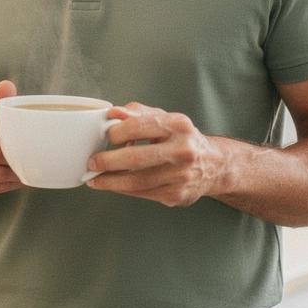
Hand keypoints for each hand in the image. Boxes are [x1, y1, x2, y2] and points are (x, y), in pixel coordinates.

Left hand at [86, 102, 227, 207]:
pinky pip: (142, 194)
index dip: (115, 133)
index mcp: (178, 126)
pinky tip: (113, 185)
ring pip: (137, 181)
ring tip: (94, 179)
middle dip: (107, 162)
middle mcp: (183, 151)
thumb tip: (113, 113)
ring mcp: (181, 176)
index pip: (138, 127)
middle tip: (92, 163)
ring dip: (110, 181)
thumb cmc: (182, 138)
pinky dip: (123, 190)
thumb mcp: (165, 119)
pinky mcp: (177, 195)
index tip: (103, 136)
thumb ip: (138, 113)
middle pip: (136, 158)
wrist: (215, 165)